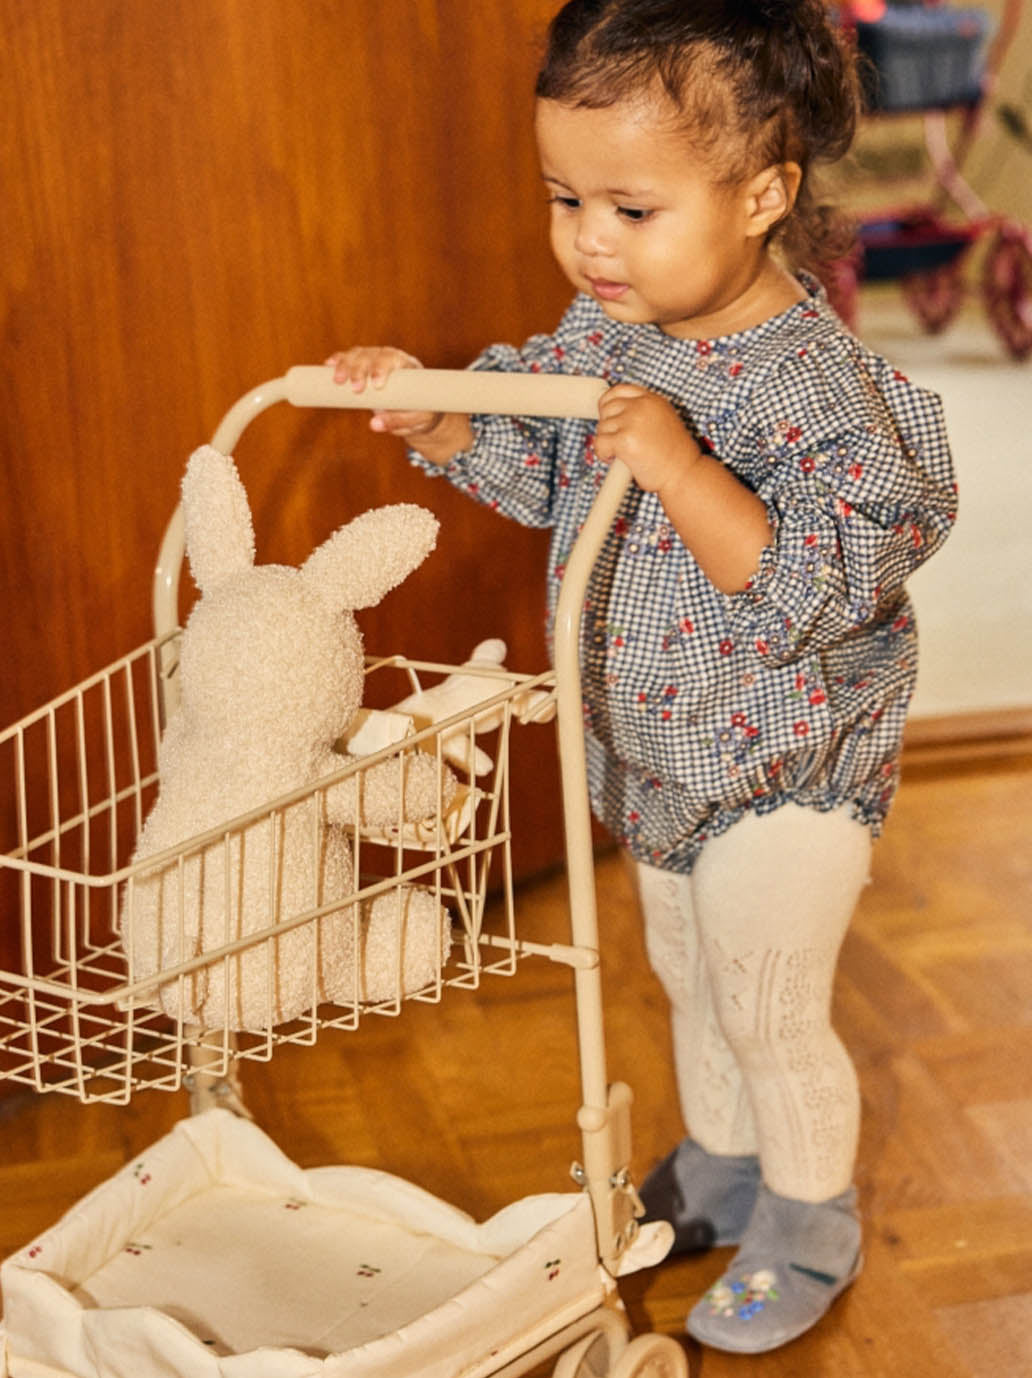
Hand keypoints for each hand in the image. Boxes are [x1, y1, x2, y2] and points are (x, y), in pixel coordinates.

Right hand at [324, 346, 442, 436]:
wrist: (418, 409)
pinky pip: (349, 359)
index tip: (376, 385)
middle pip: (372, 354)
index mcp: (407, 365)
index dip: (382, 367)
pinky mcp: (363, 367)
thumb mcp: (415, 420)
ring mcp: (375, 360)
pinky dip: (338, 361)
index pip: (393, 358)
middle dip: (361, 369)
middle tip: (356, 390)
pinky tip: (327, 365)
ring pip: (358, 354)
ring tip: (338, 381)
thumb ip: (397, 422)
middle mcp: (390, 358)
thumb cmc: (420, 412)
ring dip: (346, 364)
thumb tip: (373, 425)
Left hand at [593, 384, 701, 494]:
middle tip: (616, 442)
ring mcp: (633, 421)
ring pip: (602, 427)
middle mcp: (642, 406)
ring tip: (621, 455)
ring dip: (606, 442)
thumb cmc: (675, 457)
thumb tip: (615, 416)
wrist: (683, 474)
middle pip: (607, 408)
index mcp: (653, 400)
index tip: (607, 417)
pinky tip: (615, 460)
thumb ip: (643, 414)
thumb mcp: (663, 422)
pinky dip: (602, 454)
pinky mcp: (624, 439)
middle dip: (607, 426)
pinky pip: (599, 443)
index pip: (619, 390)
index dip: (608, 403)